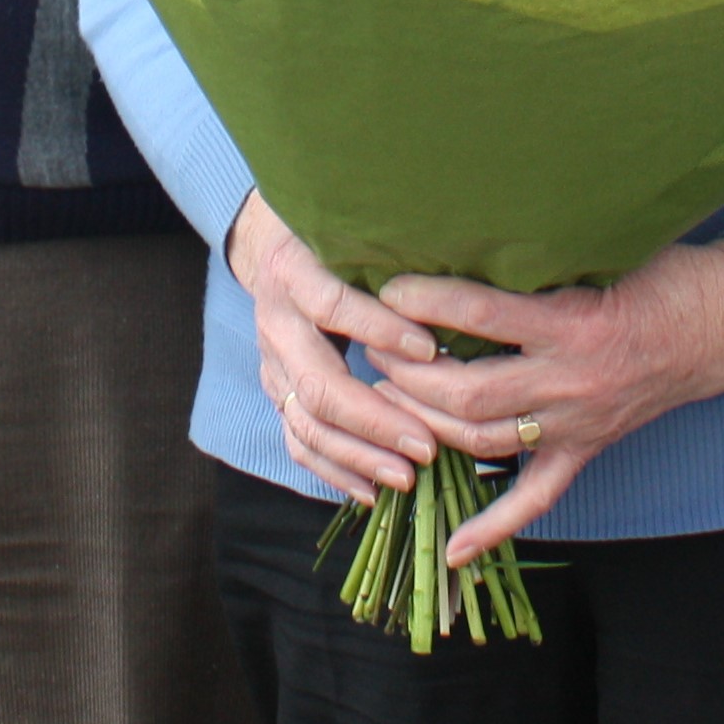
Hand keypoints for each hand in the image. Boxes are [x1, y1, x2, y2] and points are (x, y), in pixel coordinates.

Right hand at [229, 193, 443, 498]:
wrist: (270, 246)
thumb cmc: (333, 237)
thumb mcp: (355, 231)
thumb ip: (393, 254)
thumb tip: (453, 278)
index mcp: (294, 273)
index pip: (333, 305)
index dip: (380, 329)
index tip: (430, 349)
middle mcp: (276, 323)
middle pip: (320, 385)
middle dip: (377, 420)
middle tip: (427, 445)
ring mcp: (271, 364)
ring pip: (307, 425)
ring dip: (360, 457)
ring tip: (407, 476)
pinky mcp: (278, 393)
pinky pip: (300, 443)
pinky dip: (337, 472)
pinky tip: (373, 491)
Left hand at [367, 238, 723, 564]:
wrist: (721, 323)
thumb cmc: (660, 274)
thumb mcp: (604, 248)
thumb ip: (541, 249)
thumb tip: (467, 219)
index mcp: (573, 323)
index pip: (483, 313)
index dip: (427, 301)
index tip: (387, 288)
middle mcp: (571, 381)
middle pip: (468, 393)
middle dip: (409, 374)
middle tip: (371, 346)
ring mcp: (577, 424)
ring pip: (484, 442)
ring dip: (426, 424)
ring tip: (385, 396)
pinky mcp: (586, 450)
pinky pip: (535, 498)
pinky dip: (493, 527)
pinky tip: (453, 549)